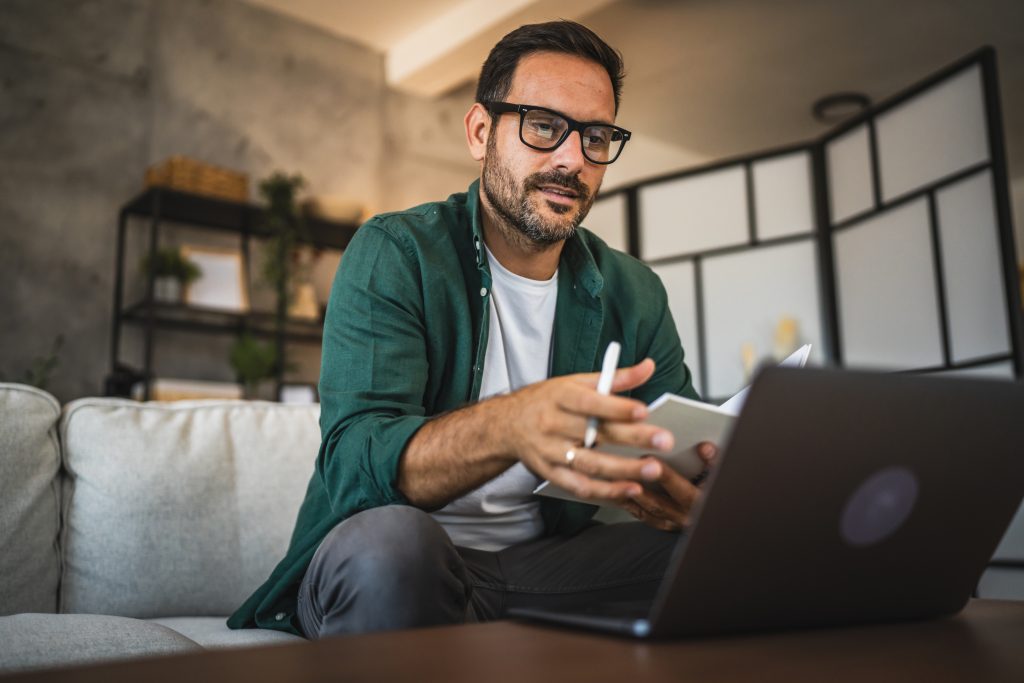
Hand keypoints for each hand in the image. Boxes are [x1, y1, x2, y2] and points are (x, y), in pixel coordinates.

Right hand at [496, 358, 675, 502]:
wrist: (506, 425)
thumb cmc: (546, 401)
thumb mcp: (575, 382)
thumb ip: (614, 378)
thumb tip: (648, 367)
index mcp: (560, 397)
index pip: (590, 402)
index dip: (617, 407)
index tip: (644, 410)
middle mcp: (553, 424)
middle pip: (596, 433)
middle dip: (632, 438)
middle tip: (664, 441)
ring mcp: (551, 452)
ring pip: (590, 464)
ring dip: (623, 469)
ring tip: (653, 470)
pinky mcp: (550, 473)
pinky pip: (580, 486)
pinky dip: (606, 491)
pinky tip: (630, 489)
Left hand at [618, 441, 718, 531]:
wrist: (722, 522)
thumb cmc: (720, 492)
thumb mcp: (722, 475)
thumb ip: (715, 461)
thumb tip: (704, 448)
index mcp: (700, 504)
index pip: (680, 489)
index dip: (664, 475)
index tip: (649, 460)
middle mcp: (686, 517)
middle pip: (657, 503)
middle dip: (638, 486)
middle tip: (622, 469)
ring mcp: (674, 524)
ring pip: (647, 512)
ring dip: (630, 496)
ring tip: (614, 479)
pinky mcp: (666, 525)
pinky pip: (645, 517)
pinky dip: (631, 504)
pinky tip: (619, 490)